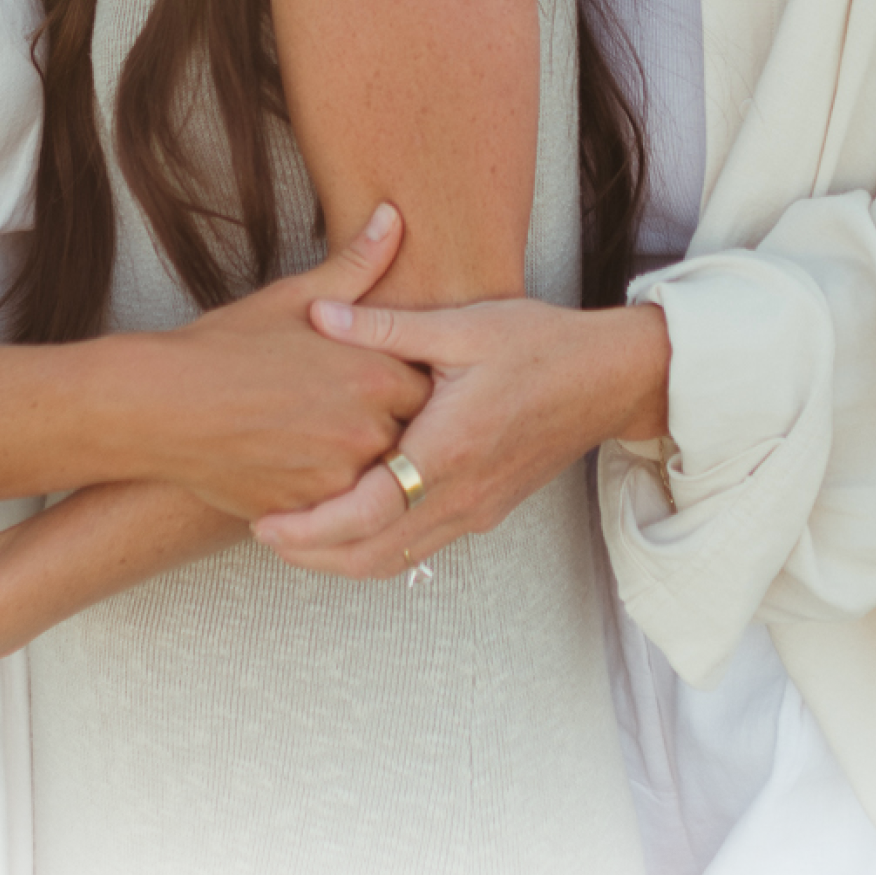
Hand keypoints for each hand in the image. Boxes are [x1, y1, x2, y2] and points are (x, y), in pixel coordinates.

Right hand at [133, 203, 432, 518]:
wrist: (159, 406)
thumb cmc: (225, 347)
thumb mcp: (294, 298)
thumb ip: (356, 265)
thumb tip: (394, 216)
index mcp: (373, 375)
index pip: (429, 388)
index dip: (405, 382)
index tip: (382, 377)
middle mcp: (366, 431)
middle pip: (410, 436)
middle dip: (391, 425)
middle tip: (352, 411)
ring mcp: (338, 478)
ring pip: (377, 477)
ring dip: (363, 462)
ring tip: (324, 438)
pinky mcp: (309, 512)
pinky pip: (341, 508)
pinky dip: (329, 491)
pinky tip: (300, 465)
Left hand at [250, 297, 668, 579]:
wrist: (611, 379)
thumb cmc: (540, 345)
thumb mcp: (463, 326)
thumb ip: (387, 325)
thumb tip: (319, 313)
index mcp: (450, 448)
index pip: (367, 512)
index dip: (311, 527)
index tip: (266, 522)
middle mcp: (462, 493)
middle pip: (373, 555)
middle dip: (313, 555)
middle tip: (265, 535)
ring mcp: (477, 510)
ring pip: (397, 561)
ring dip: (342, 559)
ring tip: (295, 538)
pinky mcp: (486, 511)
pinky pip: (421, 547)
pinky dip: (377, 549)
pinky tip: (350, 525)